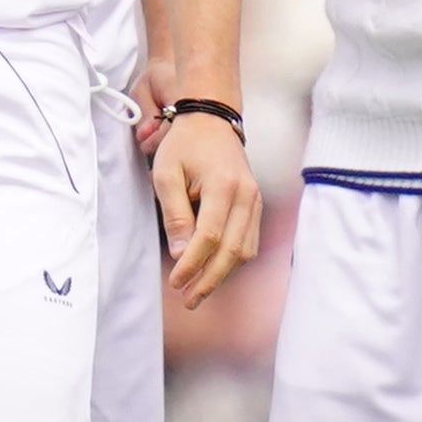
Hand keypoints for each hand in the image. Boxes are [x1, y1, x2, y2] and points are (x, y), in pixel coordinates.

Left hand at [148, 110, 261, 303]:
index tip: (175, 282)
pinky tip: (212, 272)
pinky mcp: (255, 206)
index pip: (210, 237)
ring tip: (197, 292)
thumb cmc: (185, 146)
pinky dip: (232, 261)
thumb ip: (175, 215)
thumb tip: (181, 253)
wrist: (211, 121)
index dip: (193, 264)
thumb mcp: (167, 175)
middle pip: (232, 251)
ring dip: (222, 275)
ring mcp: (255, 201)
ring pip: (245, 251)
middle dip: (209, 280)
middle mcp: (246, 196)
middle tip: (188, 299)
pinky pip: (248, 242)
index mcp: (224, 186)